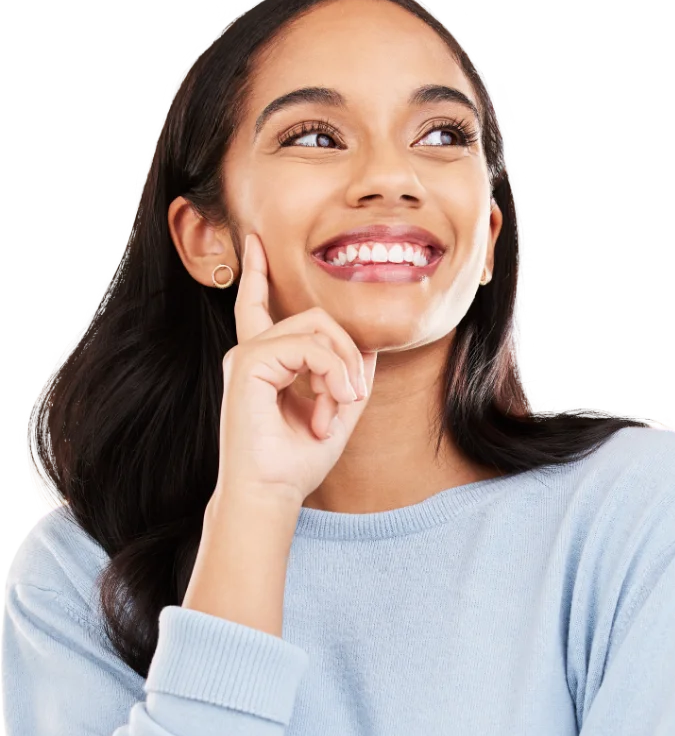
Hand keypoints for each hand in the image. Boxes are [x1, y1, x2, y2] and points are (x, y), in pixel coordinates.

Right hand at [215, 232, 377, 504]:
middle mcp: (251, 353)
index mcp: (263, 363)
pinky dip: (331, 373)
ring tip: (339, 407)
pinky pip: (308, 346)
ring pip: (317, 327)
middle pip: (315, 318)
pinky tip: (331, 405)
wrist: (270, 494)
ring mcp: (247, 355)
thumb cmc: (295, 463)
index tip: (255, 241)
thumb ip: (348, 376)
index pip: (258, 305)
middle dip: (346, 352)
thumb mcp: (336, 413)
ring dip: (342, 369)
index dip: (256, 272)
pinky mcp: (249, 363)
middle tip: (351, 397)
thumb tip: (366, 345)